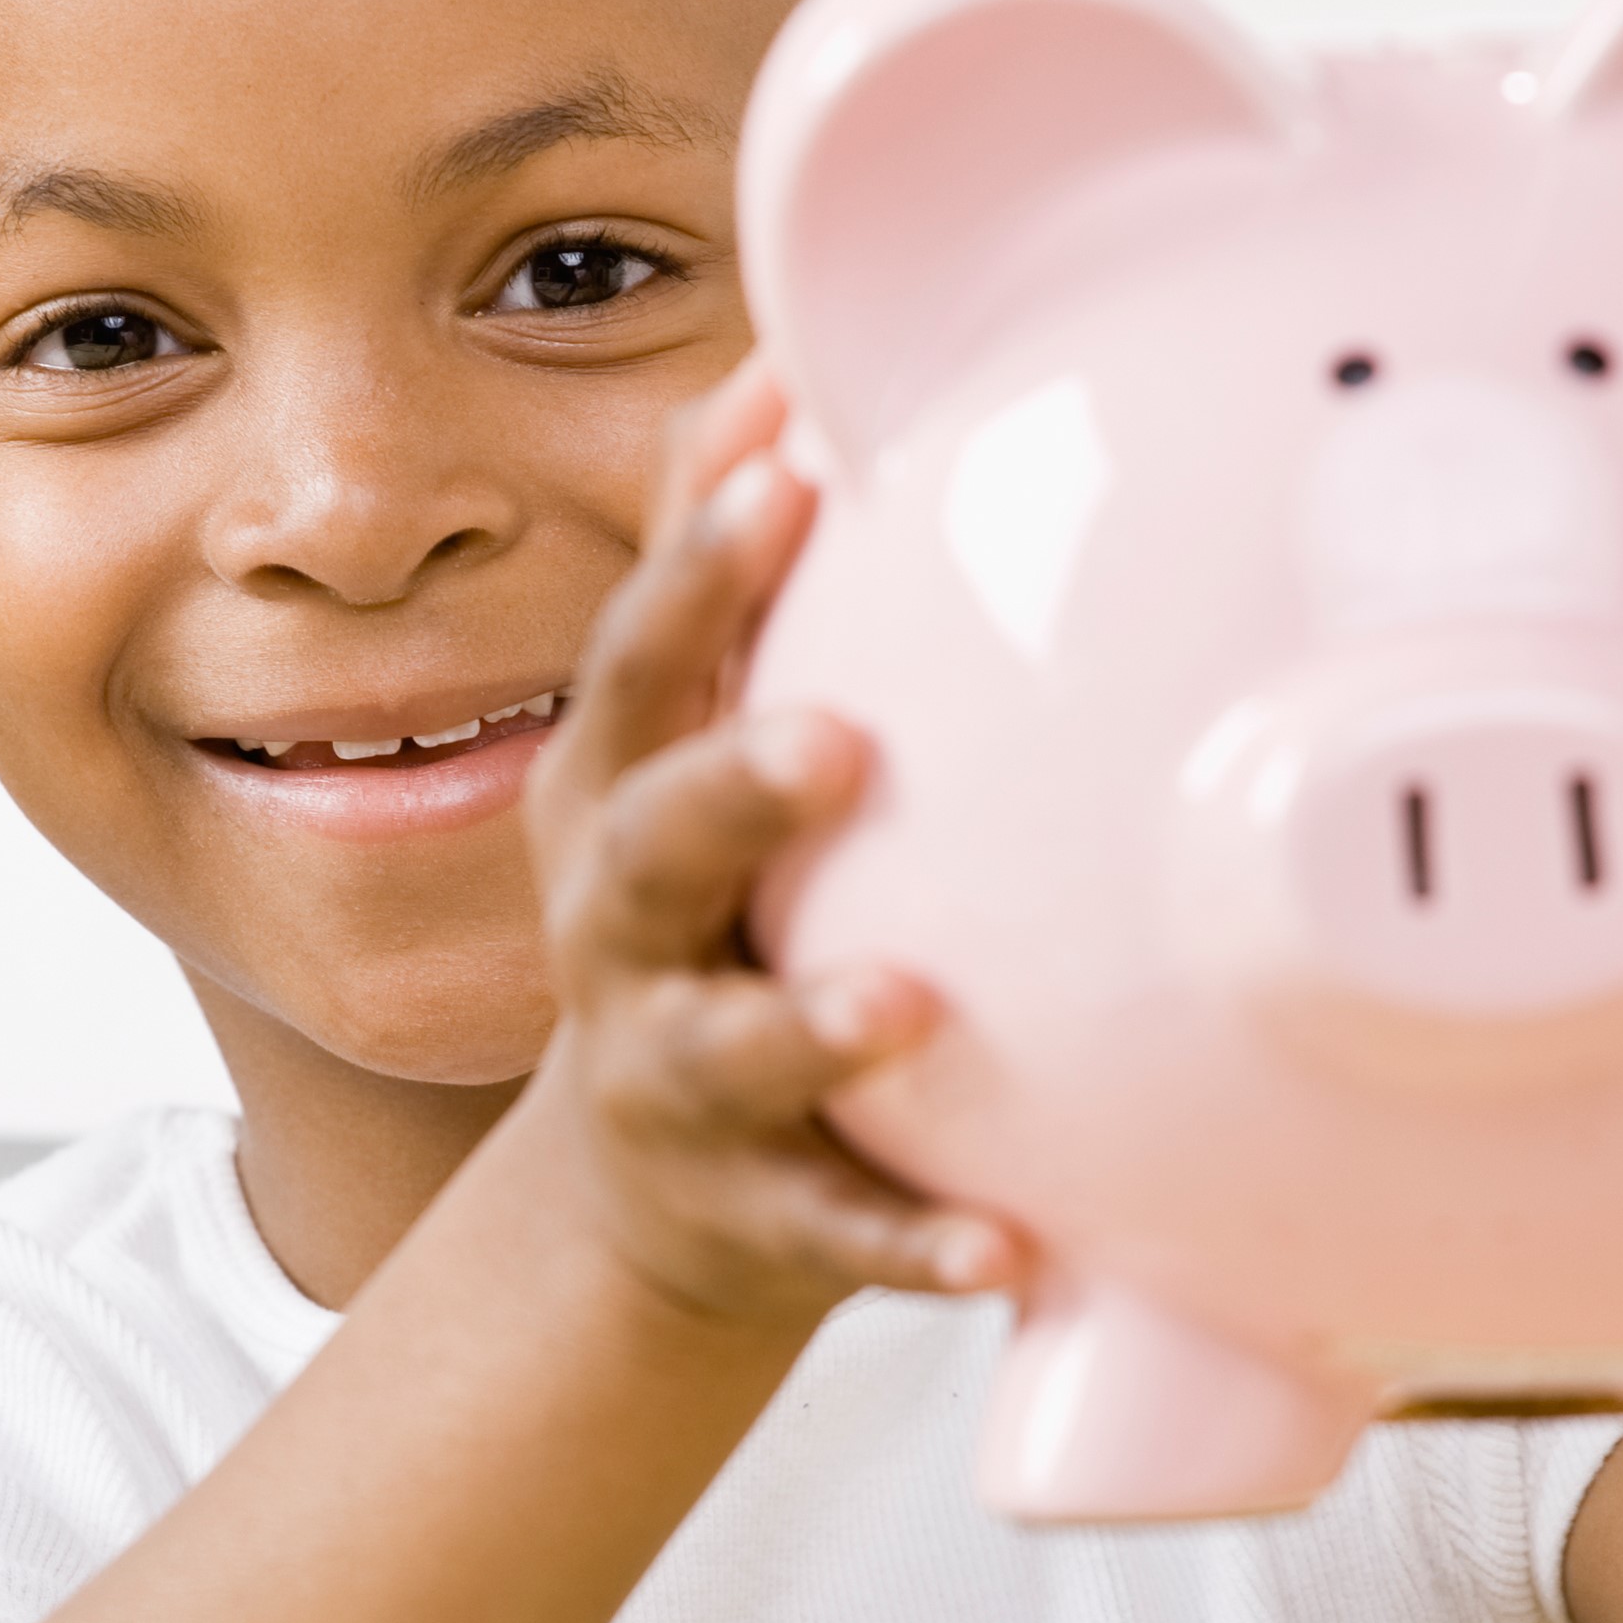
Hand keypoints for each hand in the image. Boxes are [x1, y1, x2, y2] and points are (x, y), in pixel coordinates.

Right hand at [510, 363, 1020, 1332]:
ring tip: (907, 1008)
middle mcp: (624, 931)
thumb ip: (723, 579)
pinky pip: (837, 1232)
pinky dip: (913, 1245)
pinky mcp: (756, 1213)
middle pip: (651, 848)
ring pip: (728, 1051)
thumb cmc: (697, 904)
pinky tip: (1005, 1252)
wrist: (639, 1185)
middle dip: (733, 790)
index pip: (643, 668)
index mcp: (616, 797)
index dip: (699, 572)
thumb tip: (775, 369)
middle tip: (837, 741)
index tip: (782, 476)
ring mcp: (680, 1078)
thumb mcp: (672, 742)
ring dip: (811, 1027)